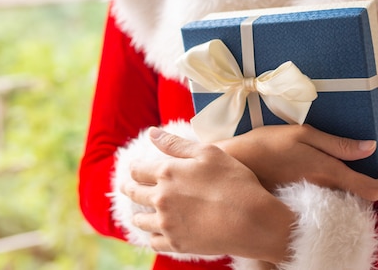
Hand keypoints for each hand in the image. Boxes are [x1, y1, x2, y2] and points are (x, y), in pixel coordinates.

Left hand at [122, 128, 294, 263]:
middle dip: (129, 188)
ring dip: (138, 214)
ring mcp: (167, 223)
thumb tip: (151, 133)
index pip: (138, 170)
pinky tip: (156, 233)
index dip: (134, 168)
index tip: (133, 168)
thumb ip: (176, 144)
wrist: (250, 220)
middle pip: (134, 193)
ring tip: (140, 213)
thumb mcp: (209, 152)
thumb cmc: (234, 181)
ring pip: (141, 220)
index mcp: (167, 173)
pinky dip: (152, 236)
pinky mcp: (176, 243)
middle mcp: (161, 198)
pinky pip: (154, 242)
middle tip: (126, 187)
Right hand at [215, 124, 377, 201]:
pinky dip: (335, 197)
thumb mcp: (303, 134)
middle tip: (377, 174)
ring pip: (342, 204)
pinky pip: (325, 206)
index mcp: (327, 173)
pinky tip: (328, 184)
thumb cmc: (266, 144)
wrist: (231, 166)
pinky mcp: (297, 207)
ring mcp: (309, 203)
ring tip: (355, 177)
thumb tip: (369, 148)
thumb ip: (337, 144)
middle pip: (357, 199)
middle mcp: (321, 193)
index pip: (369, 189)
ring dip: (353, 194)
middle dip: (371, 190)